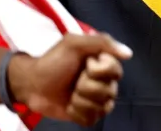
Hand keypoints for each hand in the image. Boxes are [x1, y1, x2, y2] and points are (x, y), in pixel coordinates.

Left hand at [7, 34, 131, 125]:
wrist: (32, 84)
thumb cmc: (53, 61)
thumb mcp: (73, 43)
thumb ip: (102, 42)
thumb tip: (129, 54)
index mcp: (106, 64)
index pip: (115, 71)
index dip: (97, 70)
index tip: (84, 64)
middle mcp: (107, 82)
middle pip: (109, 91)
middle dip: (86, 87)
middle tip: (74, 80)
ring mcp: (98, 100)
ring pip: (102, 107)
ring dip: (80, 101)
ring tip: (70, 93)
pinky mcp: (88, 115)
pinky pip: (93, 119)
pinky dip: (77, 113)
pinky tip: (69, 106)